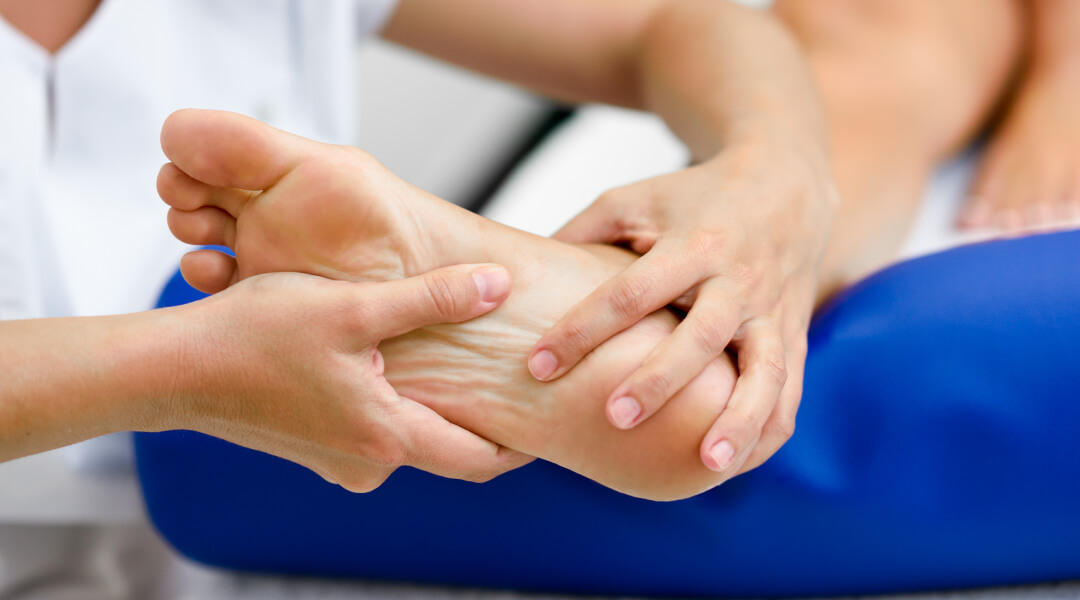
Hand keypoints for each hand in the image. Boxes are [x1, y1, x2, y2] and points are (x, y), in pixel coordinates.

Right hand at [170, 264, 532, 491]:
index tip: (546, 414)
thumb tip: (497, 286)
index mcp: (387, 437)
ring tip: (453, 360)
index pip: (481, 458)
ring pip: (408, 437)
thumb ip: (433, 299)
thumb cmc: (255, 337)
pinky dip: (392, 405)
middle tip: (508, 382)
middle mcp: (367, 464)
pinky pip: (373, 433)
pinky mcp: (315, 450)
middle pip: (448, 449)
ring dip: (431, 405)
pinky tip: (387, 362)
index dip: (520, 442)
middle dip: (481, 420)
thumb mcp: (354, 308)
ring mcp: (337, 463)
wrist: (173, 371)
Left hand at [528, 139, 837, 477]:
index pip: (631, 292)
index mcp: (691, 243)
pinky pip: (790, 388)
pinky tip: (737, 463)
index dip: (582, 329)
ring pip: (762, 370)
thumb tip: (512, 278)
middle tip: (615, 418)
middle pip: (701, 335)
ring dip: (737, 419)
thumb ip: (580, 236)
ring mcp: (773, 310)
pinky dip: (769, 428)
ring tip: (706, 463)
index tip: (537, 367)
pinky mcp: (794, 334)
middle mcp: (737, 278)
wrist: (787, 184)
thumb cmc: (692, 198)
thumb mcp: (635, 200)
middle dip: (660, 379)